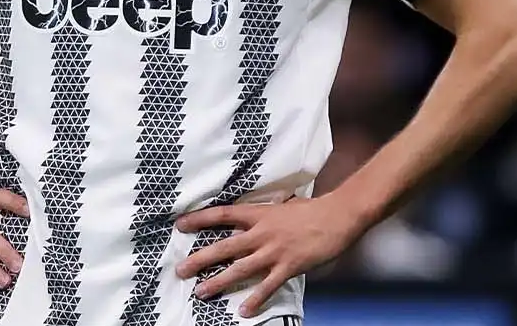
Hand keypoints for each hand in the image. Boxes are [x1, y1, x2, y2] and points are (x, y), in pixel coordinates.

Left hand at [175, 195, 367, 317]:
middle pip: (224, 247)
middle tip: (180, 270)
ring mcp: (274, 251)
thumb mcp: (279, 206)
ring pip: (240, 269)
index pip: (221, 214)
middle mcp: (261, 233)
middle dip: (200, 259)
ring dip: (219, 282)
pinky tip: (243, 311)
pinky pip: (268, 286)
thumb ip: (261, 215)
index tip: (179, 225)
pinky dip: (255, 299)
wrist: (337, 215)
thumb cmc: (310, 210)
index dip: (199, 219)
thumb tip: (245, 218)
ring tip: (201, 292)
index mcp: (257, 214)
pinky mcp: (289, 267)